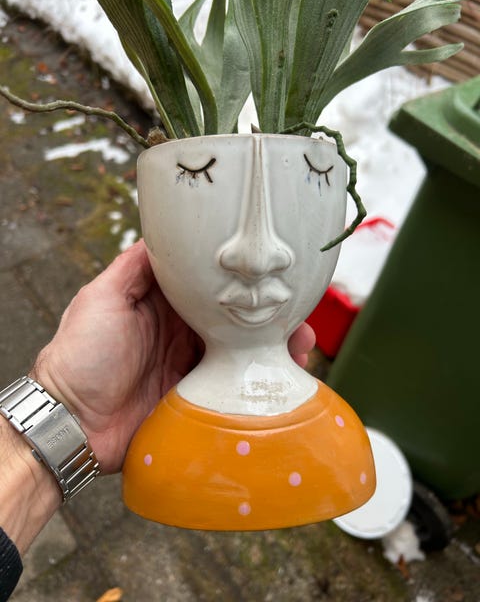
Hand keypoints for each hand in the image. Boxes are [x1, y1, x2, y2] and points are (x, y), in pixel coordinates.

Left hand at [33, 240, 314, 473]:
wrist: (71, 421)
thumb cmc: (80, 354)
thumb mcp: (102, 297)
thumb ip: (134, 266)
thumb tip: (162, 230)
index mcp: (164, 304)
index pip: (211, 286)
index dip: (241, 279)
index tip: (273, 274)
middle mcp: (183, 332)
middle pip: (234, 317)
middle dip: (268, 313)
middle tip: (300, 314)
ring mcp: (192, 366)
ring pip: (241, 351)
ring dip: (272, 347)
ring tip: (302, 345)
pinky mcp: (198, 398)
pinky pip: (233, 387)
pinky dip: (257, 383)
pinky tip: (283, 380)